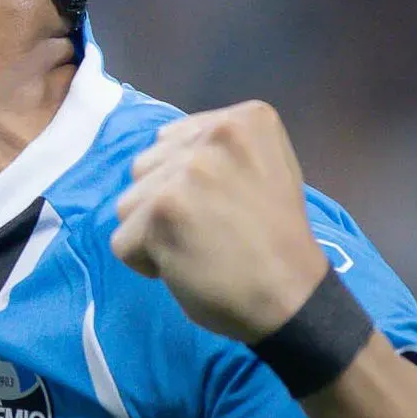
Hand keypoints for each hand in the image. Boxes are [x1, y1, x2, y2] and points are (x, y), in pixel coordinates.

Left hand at [110, 100, 329, 343]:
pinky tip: (187, 266)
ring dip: (153, 231)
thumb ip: (218, 151)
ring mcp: (186, 171)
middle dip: (166, 202)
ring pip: (129, 202)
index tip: (227, 205)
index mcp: (246, 119)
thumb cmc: (276, 241)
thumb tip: (165, 147)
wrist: (294, 298)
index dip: (188, 182)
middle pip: (146, 167)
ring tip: (199, 246)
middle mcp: (215, 136)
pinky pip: (122, 241)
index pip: (173, 141)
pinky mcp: (162, 210)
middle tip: (212, 230)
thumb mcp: (264, 170)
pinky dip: (145, 262)